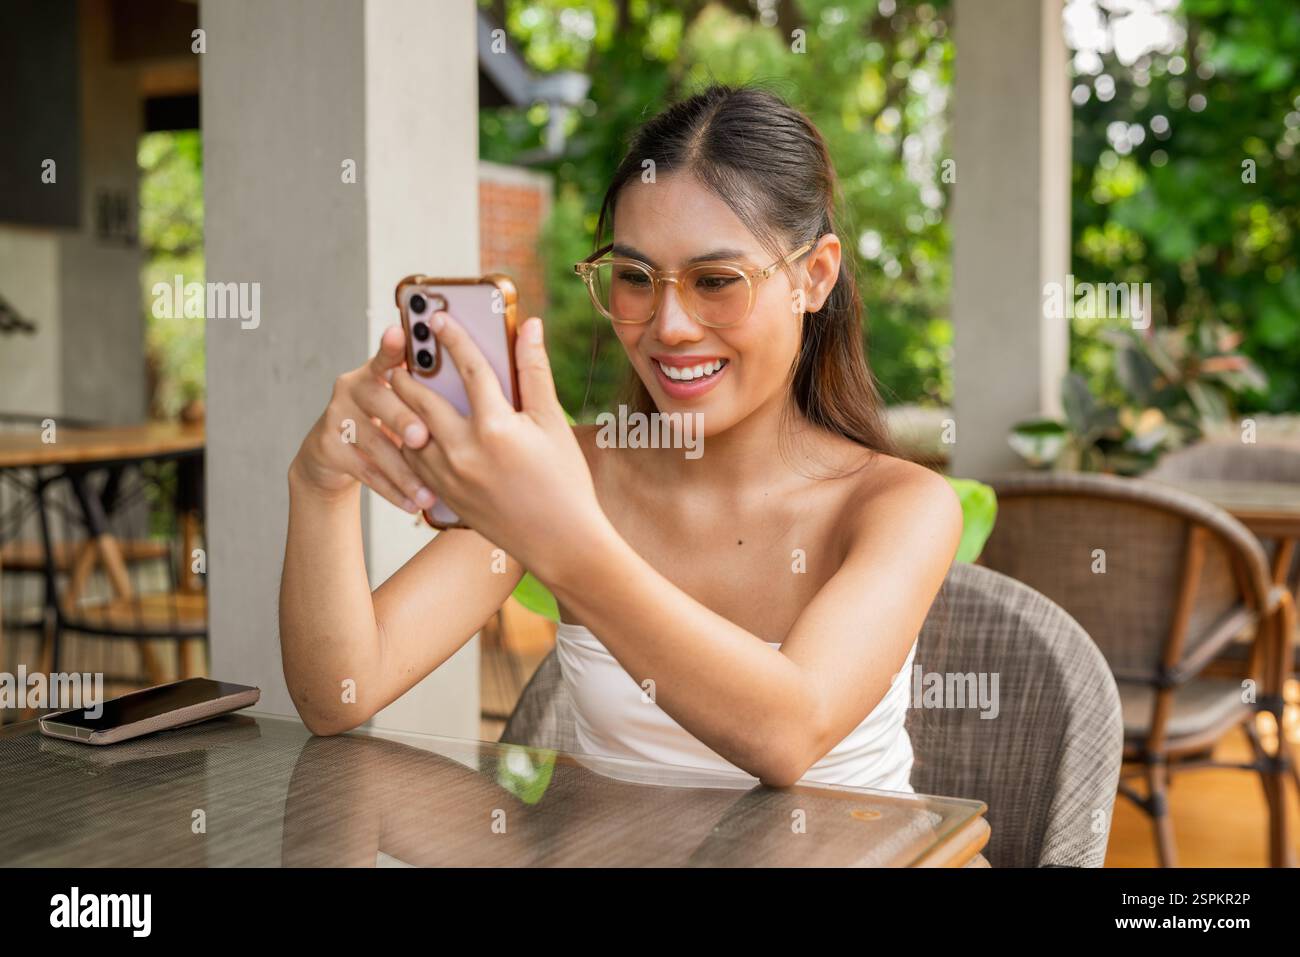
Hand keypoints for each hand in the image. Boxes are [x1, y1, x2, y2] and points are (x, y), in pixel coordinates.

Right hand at [290, 325, 437, 512]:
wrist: (334, 456)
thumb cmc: (389, 426)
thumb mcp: (402, 405)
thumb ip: (426, 395)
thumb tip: (477, 393)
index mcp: (375, 371)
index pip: (386, 356)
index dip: (392, 346)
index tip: (399, 333)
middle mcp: (352, 388)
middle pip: (379, 400)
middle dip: (403, 420)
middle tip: (423, 438)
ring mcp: (335, 417)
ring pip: (374, 443)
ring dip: (404, 471)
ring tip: (428, 493)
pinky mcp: (327, 447)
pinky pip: (365, 471)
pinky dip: (392, 490)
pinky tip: (413, 503)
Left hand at [390, 310, 608, 574]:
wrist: (561, 543)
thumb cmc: (564, 481)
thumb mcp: (552, 424)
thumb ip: (535, 372)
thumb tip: (530, 327)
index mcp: (495, 427)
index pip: (468, 368)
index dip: (453, 338)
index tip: (437, 317)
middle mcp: (463, 451)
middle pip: (421, 399)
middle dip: (408, 372)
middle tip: (402, 353)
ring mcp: (448, 477)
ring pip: (408, 433)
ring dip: (400, 408)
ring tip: (398, 388)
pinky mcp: (443, 497)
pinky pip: (412, 463)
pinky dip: (406, 442)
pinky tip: (409, 430)